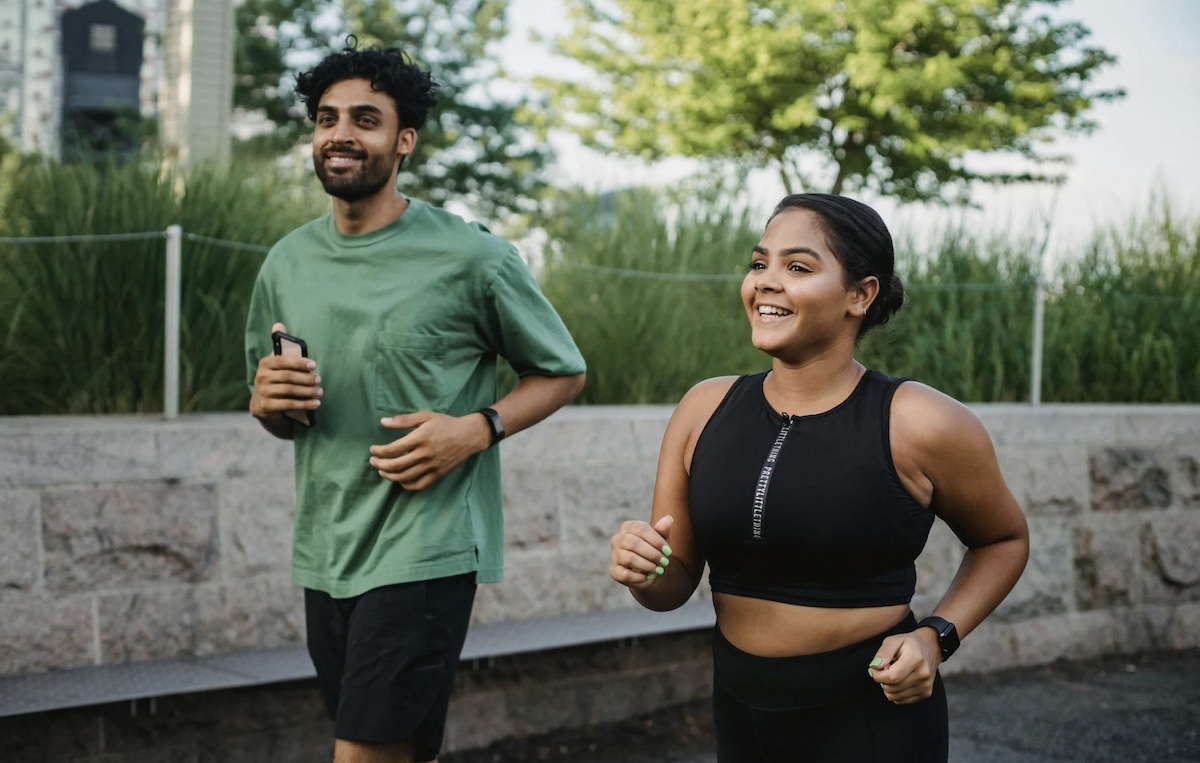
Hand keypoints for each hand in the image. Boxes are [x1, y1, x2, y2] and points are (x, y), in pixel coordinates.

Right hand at [249, 322, 321, 419]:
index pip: (282, 361)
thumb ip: (280, 346)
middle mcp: (261, 377)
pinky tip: (315, 403)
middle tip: (319, 379)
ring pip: (289, 391)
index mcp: (265, 363)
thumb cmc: (276, 380)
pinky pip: (288, 404)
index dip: (299, 362)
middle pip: (288, 377)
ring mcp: (262, 392)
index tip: (314, 364)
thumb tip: (278, 324)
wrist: (263, 405)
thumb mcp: (276, 364)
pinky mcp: (265, 406)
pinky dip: (304, 404)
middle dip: (306, 378)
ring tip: (319, 392)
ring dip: (308, 392)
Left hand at [368, 410, 490, 490]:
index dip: (379, 451)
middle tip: (373, 461)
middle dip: (380, 465)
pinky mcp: (438, 474)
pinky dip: (406, 485)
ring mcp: (432, 466)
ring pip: (405, 477)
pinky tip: (400, 480)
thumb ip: (403, 420)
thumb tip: (383, 422)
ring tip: (382, 471)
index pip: (393, 449)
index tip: (373, 450)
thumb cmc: (446, 423)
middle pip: (396, 465)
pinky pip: (419, 485)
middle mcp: (425, 454)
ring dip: (389, 476)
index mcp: (420, 438)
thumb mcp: (425, 416)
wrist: (469, 435)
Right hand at [609, 515, 673, 588]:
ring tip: (658, 570)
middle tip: (665, 562)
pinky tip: (649, 576)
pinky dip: (640, 577)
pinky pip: (625, 574)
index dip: (656, 540)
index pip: (641, 529)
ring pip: (629, 559)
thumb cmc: (654, 550)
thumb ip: (663, 530)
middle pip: (634, 543)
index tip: (668, 551)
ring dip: (647, 565)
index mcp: (628, 527)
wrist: (648, 571)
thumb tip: (669, 519)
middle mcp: (617, 539)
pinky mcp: (614, 571)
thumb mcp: (661, 540)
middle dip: (652, 554)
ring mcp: (614, 555)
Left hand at [867, 626, 941, 704]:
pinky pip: (901, 700)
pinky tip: (900, 680)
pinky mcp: (925, 693)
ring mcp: (925, 686)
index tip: (875, 668)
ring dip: (888, 686)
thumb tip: (874, 667)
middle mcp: (922, 674)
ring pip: (894, 697)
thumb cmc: (909, 643)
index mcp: (915, 659)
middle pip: (891, 688)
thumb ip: (883, 653)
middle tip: (886, 668)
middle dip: (882, 679)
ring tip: (894, 673)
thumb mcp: (894, 640)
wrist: (932, 648)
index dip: (877, 675)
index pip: (891, 677)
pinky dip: (895, 692)